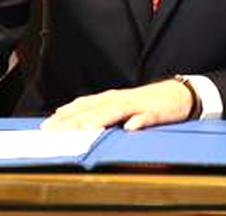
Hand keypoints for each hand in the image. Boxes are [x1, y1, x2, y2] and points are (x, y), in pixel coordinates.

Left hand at [41, 79, 192, 131]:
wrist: (178, 94)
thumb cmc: (145, 103)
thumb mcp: (119, 106)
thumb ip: (98, 110)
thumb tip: (71, 117)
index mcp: (110, 99)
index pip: (82, 105)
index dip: (64, 115)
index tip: (47, 126)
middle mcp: (120, 99)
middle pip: (94, 108)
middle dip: (74, 120)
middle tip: (57, 131)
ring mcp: (138, 104)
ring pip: (116, 111)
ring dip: (101, 119)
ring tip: (86, 129)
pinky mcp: (156, 112)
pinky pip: (146, 117)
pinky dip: (138, 121)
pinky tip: (130, 128)